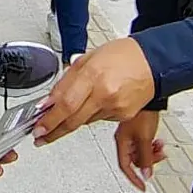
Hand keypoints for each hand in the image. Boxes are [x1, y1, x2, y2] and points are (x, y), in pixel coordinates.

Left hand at [32, 37, 154, 146]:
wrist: (153, 62)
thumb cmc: (122, 56)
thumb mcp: (88, 59)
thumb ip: (66, 80)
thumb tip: (49, 101)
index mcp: (93, 75)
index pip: (65, 104)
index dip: (49, 119)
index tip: (38, 127)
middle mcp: (104, 93)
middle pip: (73, 120)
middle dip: (54, 131)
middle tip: (41, 136)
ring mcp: (115, 107)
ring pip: (84, 121)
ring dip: (72, 120)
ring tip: (72, 108)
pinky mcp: (123, 116)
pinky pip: (98, 120)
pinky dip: (91, 114)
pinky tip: (96, 102)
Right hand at [114, 111, 165, 191]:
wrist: (148, 98)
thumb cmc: (142, 114)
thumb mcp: (145, 139)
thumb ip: (146, 158)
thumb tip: (146, 174)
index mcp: (121, 143)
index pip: (125, 167)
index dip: (134, 179)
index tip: (142, 187)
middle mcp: (124, 140)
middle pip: (135, 160)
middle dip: (149, 160)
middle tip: (159, 157)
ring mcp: (130, 135)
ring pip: (141, 153)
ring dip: (152, 153)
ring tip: (160, 148)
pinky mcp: (136, 130)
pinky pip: (143, 145)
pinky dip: (152, 146)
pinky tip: (158, 142)